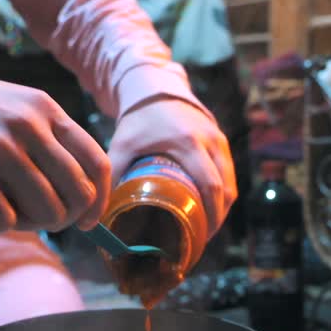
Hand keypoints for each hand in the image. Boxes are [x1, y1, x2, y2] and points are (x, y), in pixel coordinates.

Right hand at [0, 39, 109, 233]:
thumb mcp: (8, 105)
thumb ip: (42, 139)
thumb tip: (76, 194)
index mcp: (44, 108)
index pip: (96, 164)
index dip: (98, 201)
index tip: (87, 222)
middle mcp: (27, 125)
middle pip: (77, 194)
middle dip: (64, 219)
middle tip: (38, 220)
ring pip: (46, 211)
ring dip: (30, 225)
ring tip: (4, 211)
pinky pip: (2, 220)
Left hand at [107, 96, 236, 234]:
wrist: (157, 91)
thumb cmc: (138, 122)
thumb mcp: (122, 144)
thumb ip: (113, 174)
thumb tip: (99, 212)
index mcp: (188, 144)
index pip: (210, 186)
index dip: (210, 216)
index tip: (199, 237)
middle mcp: (210, 142)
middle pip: (226, 190)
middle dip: (217, 219)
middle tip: (201, 240)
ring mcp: (219, 141)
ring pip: (231, 184)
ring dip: (222, 209)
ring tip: (205, 229)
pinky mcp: (221, 141)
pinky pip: (229, 174)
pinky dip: (223, 195)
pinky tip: (211, 210)